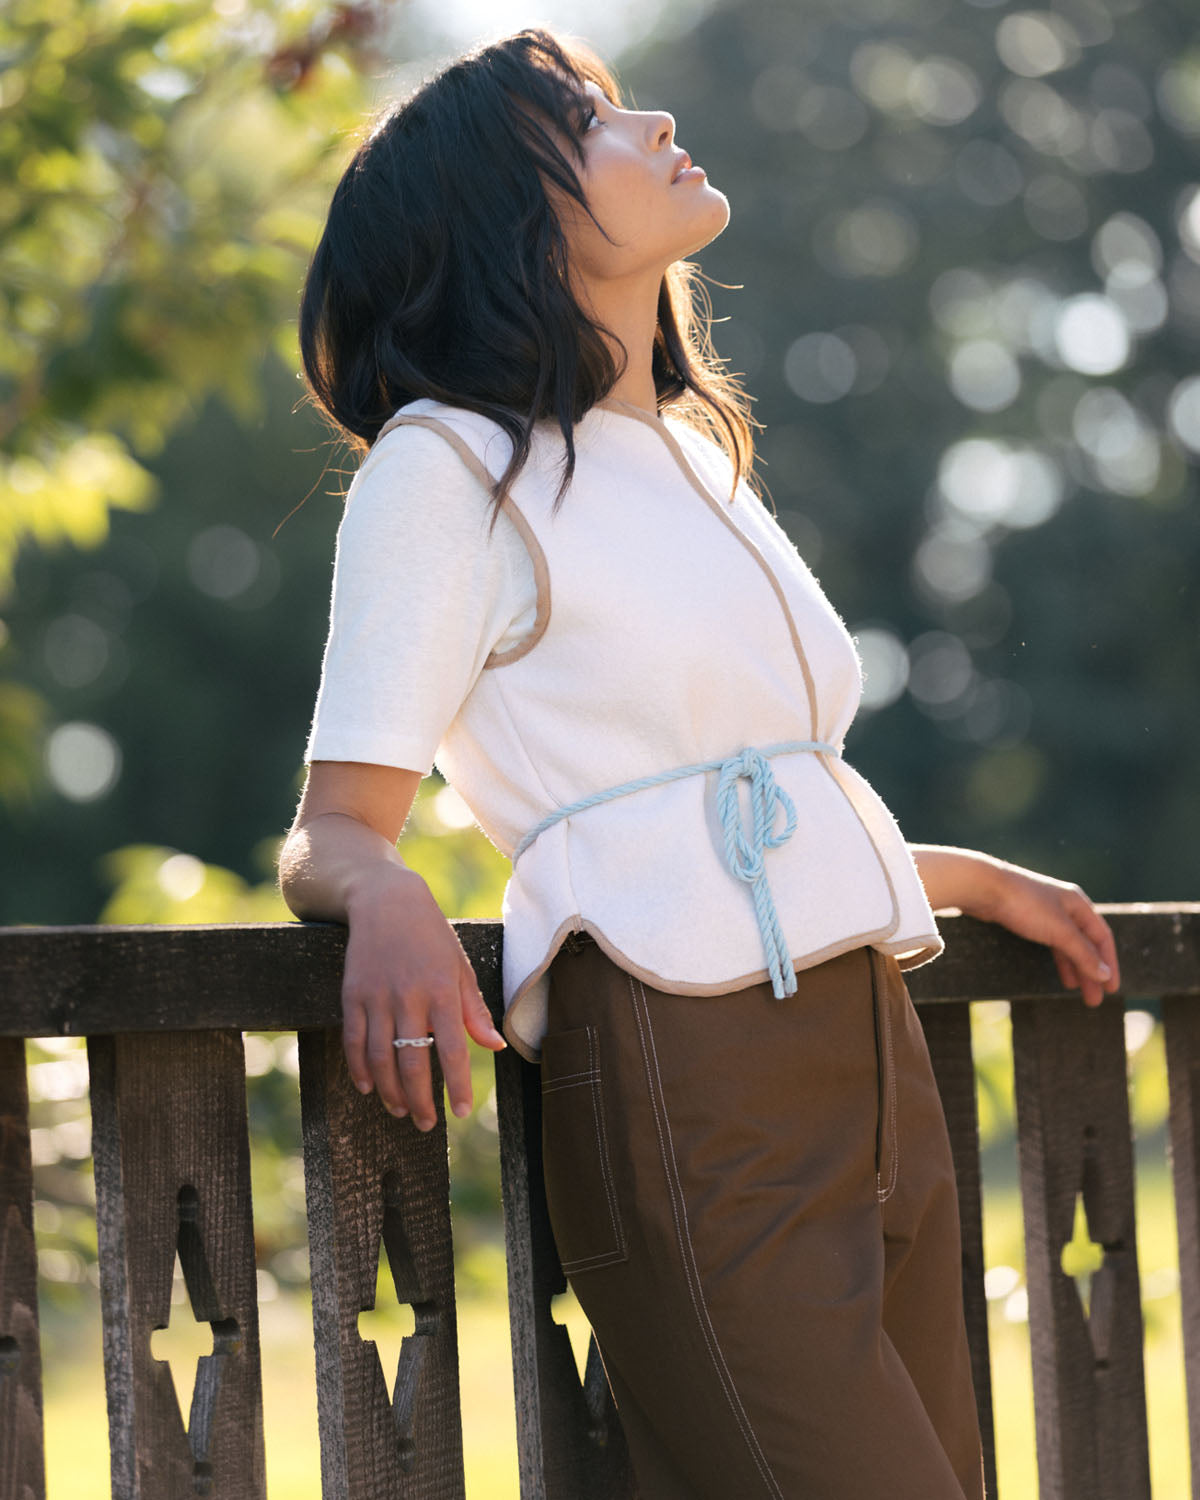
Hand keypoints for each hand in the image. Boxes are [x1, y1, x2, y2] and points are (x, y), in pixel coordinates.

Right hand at [340, 865, 505, 1129]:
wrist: (386, 901)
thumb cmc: (431, 937)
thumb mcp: (460, 967)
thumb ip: (474, 1010)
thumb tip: (495, 1047)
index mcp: (442, 989)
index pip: (452, 1048)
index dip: (456, 1084)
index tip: (460, 1111)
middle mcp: (409, 995)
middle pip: (412, 1060)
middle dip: (420, 1099)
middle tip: (428, 1123)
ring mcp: (377, 996)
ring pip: (380, 1057)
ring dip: (390, 1091)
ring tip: (401, 1110)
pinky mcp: (352, 994)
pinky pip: (353, 1041)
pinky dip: (359, 1069)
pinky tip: (370, 1087)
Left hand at [911, 845, 1120, 1007]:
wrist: (982, 886)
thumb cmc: (1023, 904)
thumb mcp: (1059, 931)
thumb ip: (1082, 953)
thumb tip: (1104, 974)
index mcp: (1079, 904)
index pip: (1102, 937)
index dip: (1108, 964)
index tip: (1111, 989)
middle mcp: (1065, 906)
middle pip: (1085, 943)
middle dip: (1090, 971)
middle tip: (1093, 1000)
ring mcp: (1046, 912)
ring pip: (1067, 944)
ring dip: (1074, 968)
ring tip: (1076, 990)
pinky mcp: (1027, 918)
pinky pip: (1050, 942)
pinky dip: (1057, 959)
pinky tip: (1059, 973)